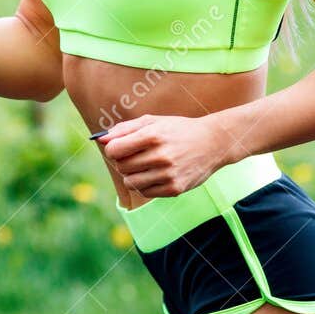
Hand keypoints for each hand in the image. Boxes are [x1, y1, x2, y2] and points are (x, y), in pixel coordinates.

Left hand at [96, 113, 235, 198]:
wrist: (212, 143)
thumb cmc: (178, 130)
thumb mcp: (153, 121)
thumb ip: (125, 129)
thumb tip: (101, 140)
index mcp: (153, 135)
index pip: (115, 150)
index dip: (112, 149)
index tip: (119, 147)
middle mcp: (161, 156)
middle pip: (121, 166)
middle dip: (122, 161)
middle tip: (134, 155)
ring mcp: (168, 174)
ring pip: (130, 182)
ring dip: (132, 175)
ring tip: (144, 166)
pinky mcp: (175, 188)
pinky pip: (145, 192)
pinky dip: (144, 185)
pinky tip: (155, 174)